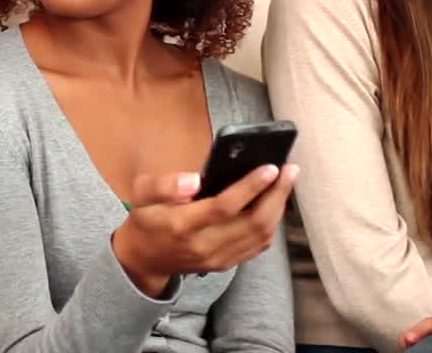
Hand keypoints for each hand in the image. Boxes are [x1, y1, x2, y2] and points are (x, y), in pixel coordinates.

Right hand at [111, 163, 297, 296]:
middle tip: (290, 170)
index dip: (251, 187)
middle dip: (276, 195)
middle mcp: (204, 246)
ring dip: (278, 208)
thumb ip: (164, 185)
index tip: (270, 167)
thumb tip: (194, 179)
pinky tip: (275, 203)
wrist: (144, 259)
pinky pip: (258, 246)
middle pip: (252, 223)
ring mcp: (218, 259)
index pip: (224, 207)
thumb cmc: (145, 219)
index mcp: (182, 225)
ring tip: (286, 182)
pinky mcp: (226, 264)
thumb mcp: (141, 194)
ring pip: (260, 235)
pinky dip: (272, 223)